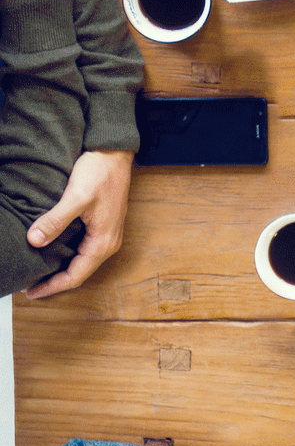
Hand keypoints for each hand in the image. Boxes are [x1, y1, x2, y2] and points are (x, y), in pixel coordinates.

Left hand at [24, 150, 134, 298]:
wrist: (114, 154)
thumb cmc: (99, 173)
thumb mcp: (76, 197)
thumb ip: (56, 220)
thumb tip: (34, 241)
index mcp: (103, 241)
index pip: (76, 275)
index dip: (52, 286)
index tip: (30, 292)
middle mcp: (108, 242)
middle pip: (79, 272)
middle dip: (55, 282)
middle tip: (29, 286)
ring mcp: (107, 234)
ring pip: (81, 262)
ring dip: (61, 270)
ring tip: (38, 273)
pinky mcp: (102, 225)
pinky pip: (84, 250)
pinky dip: (67, 257)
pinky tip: (52, 253)